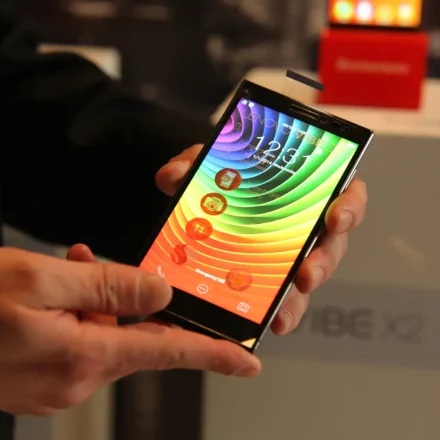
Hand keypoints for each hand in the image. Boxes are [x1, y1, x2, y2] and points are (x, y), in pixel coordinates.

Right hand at [0, 247, 259, 415]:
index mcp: (85, 355)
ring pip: (103, 332)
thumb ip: (108, 286)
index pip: (171, 353)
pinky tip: (56, 290)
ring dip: (95, 299)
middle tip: (96, 263)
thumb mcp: (40, 277)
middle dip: (126, 298)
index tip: (247, 363)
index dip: (215, 356)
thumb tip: (159, 294)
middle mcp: (76, 376)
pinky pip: (79, 340)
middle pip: (133, 333)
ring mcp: (57, 380)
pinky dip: (77, 312)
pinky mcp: (41, 374)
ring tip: (69, 266)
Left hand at [156, 144, 367, 334]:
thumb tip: (173, 176)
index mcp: (305, 191)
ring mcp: (293, 253)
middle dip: (322, 263)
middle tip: (305, 275)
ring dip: (299, 298)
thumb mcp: (213, 165)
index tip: (335, 218)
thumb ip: (196, 163)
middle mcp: (307, 224)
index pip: (345, 195)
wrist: (214, 195)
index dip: (349, 207)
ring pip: (309, 278)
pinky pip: (286, 296)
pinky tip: (268, 322)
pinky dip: (279, 309)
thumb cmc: (227, 176)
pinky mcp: (275, 276)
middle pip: (331, 246)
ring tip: (282, 314)